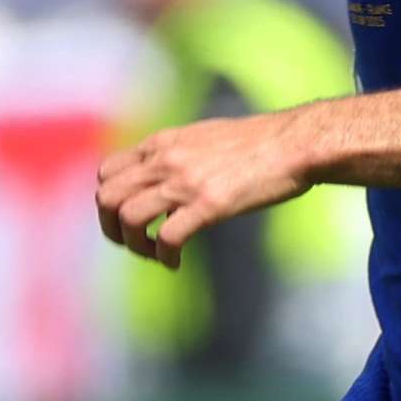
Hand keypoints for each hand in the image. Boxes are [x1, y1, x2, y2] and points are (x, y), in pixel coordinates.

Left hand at [97, 108, 312, 267]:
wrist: (294, 143)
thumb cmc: (258, 143)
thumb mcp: (203, 137)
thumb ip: (176, 155)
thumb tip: (164, 178)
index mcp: (162, 143)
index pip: (107, 172)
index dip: (109, 202)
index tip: (127, 219)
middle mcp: (165, 160)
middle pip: (106, 198)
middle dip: (112, 229)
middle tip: (134, 243)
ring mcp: (185, 182)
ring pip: (128, 218)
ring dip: (135, 246)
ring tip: (156, 254)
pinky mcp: (208, 204)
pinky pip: (167, 238)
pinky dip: (164, 257)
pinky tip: (175, 262)